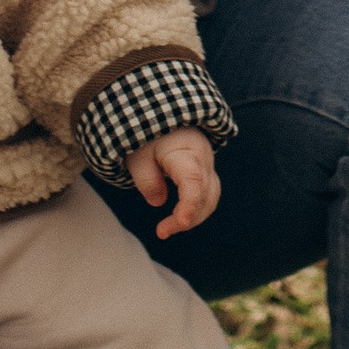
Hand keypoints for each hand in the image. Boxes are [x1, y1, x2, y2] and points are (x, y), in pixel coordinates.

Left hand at [127, 125, 220, 239]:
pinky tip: (179, 219)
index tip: (181, 222)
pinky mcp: (207, 173)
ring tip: (167, 229)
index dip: (190, 204)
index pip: (193, 181)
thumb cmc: (148, 137)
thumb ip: (146, 179)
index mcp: (185, 151)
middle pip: (205, 195)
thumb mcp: (137, 155)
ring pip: (210, 198)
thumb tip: (158, 202)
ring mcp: (208, 166)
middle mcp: (203, 159)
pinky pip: (208, 195)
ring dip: (193, 217)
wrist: (165, 117)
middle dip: (187, 219)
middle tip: (162, 232)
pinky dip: (196, 210)